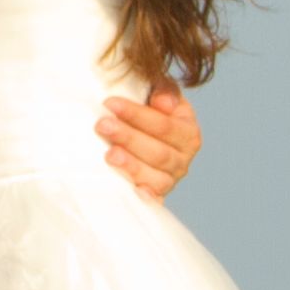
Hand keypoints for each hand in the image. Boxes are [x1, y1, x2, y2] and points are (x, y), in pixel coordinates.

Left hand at [96, 84, 199, 199]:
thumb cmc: (148, 112)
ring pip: (155, 177)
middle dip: (129, 138)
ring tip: (109, 154)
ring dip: (132, 166)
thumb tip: (162, 102)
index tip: (110, 103)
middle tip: (102, 125)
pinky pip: (153, 199)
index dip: (137, 114)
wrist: (144, 137)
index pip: (163, 125)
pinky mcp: (156, 195)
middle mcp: (183, 159)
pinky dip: (145, 197)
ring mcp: (170, 180)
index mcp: (187, 132)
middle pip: (158, 152)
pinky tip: (132, 191)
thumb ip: (164, 91)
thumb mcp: (158, 94)